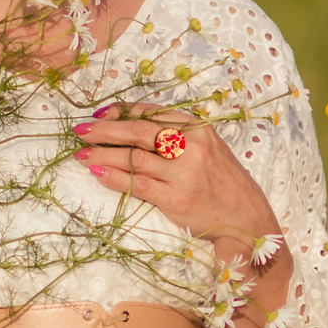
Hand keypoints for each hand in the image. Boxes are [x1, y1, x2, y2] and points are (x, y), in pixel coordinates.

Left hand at [72, 112, 280, 256]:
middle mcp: (192, 147)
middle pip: (138, 131)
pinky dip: (113, 176)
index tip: (100, 114)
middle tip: (81, 130)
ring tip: (81, 153)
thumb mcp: (206, 147)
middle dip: (104, 129)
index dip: (121, 112)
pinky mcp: (176, 199)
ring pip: (133, 157)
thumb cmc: (222, 181)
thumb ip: (175, 135)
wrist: (246, 216)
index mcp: (198, 129)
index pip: (151, 112)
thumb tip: (128, 124)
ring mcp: (184, 173)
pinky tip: (97, 172)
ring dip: (102, 153)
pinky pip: (137, 184)